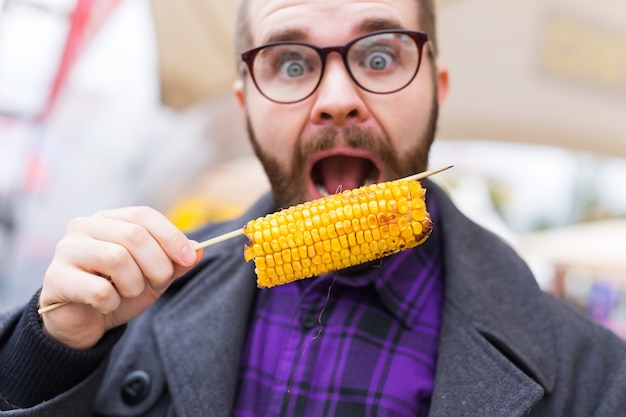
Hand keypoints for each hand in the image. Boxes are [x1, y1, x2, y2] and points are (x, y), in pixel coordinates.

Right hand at [38, 206, 202, 349]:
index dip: (171, 235)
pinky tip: (106, 305)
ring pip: (117, 258)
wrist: (83, 323)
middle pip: (134, 235)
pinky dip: (112, 302)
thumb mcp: (153, 277)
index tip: (189, 258)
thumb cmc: (118, 291)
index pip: (144, 215)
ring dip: (134, 284)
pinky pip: (99, 289)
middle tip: (159, 282)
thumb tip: (199, 249)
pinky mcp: (56, 278)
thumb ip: (175, 262)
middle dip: (157, 264)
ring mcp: (67, 250)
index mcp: (109, 220)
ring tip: (128, 293)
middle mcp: (84, 227)